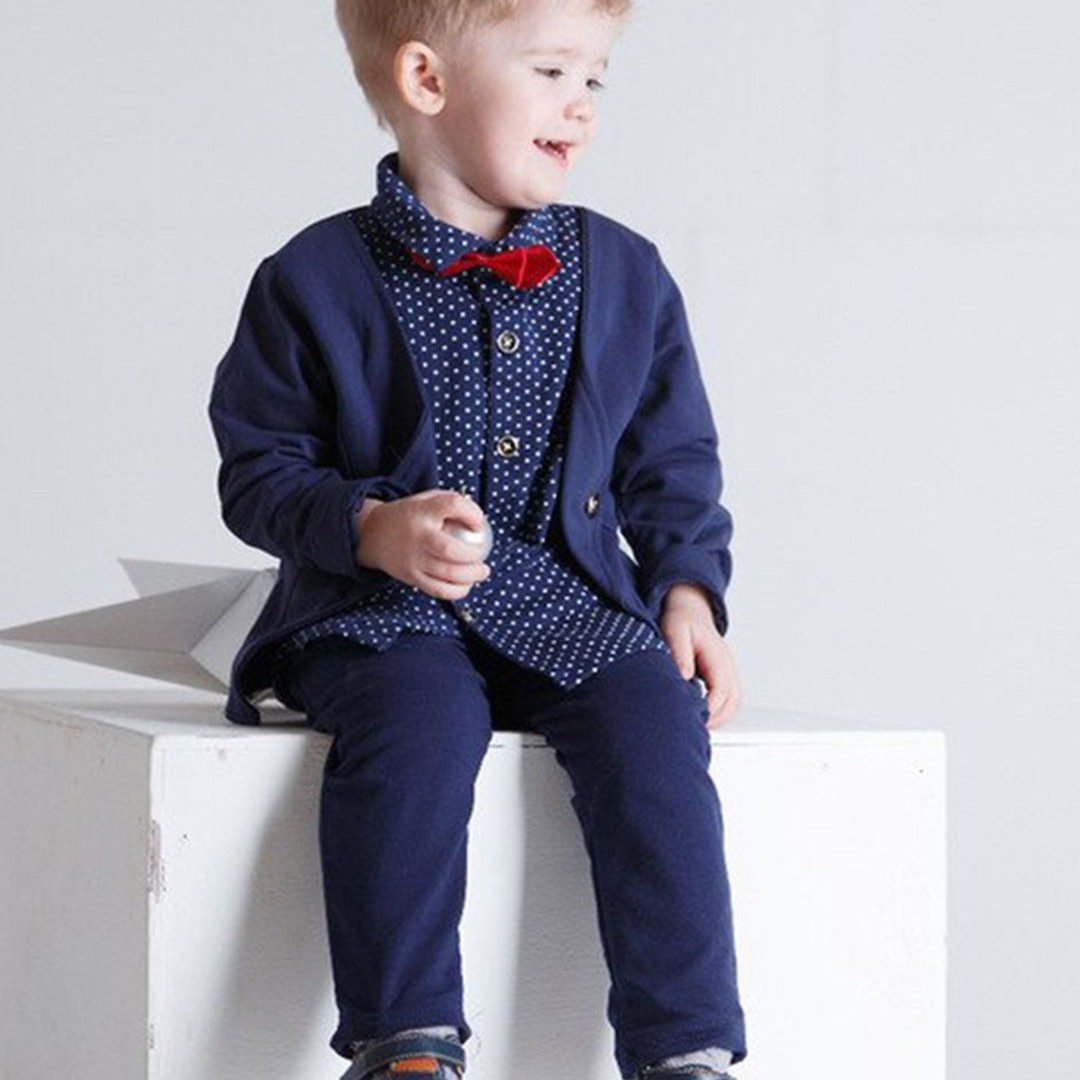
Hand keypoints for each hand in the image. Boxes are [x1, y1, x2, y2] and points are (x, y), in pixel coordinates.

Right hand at [354, 489, 491, 599]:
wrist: (374, 535)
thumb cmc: (409, 516)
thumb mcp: (425, 500)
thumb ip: (450, 503)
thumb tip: (479, 517)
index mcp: (422, 511)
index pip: (452, 506)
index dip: (472, 514)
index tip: (480, 524)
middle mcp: (417, 536)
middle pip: (450, 549)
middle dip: (474, 555)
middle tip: (483, 555)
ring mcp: (413, 559)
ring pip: (447, 574)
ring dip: (471, 576)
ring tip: (482, 572)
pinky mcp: (411, 577)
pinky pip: (438, 590)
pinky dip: (457, 591)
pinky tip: (467, 586)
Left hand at [659, 583, 742, 729]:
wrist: (688, 608)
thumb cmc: (681, 619)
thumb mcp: (675, 631)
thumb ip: (680, 653)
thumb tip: (683, 677)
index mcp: (717, 656)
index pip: (721, 690)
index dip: (709, 708)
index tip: (694, 717)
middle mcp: (726, 665)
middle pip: (732, 701)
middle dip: (715, 718)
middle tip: (695, 728)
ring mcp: (727, 671)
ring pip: (733, 703)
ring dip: (718, 717)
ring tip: (698, 726)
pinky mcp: (721, 676)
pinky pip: (727, 699)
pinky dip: (718, 711)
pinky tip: (701, 716)